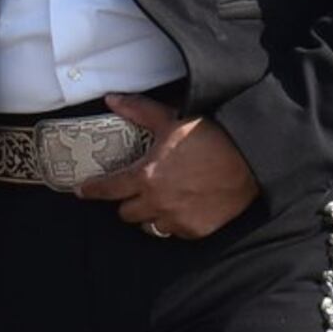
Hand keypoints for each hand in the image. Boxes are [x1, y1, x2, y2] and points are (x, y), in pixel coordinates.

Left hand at [70, 91, 261, 238]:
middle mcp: (157, 202)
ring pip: (147, 227)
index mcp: (146, 176)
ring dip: (147, 215)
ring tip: (158, 200)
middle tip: (136, 189)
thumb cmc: (211, 137)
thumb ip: (138, 111)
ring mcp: (176, 219)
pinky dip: (172, 223)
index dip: (92, 190)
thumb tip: (113, 99)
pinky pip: (172, 232)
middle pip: (125, 213)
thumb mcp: (172, 119)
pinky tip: (180, 208)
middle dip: (126, 201)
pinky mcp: (195, 230)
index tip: (82, 191)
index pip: (108, 189)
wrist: (250, 158)